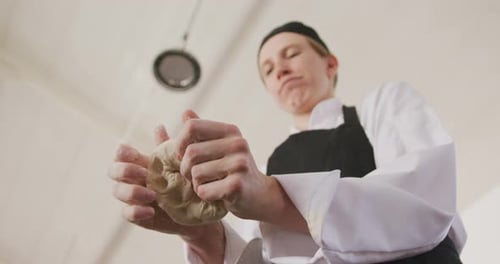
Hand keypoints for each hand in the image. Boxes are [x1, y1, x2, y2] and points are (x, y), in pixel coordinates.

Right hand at [108, 126, 221, 238]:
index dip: (122, 152)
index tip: (134, 153)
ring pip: (117, 191)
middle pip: (113, 170)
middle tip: (144, 173)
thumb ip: (179, 141)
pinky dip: (136, 211)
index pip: (121, 153)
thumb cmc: (189, 179)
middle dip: (124, 170)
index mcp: (142, 162)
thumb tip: (180, 116)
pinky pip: (127, 213)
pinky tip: (150, 211)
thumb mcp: (185, 160)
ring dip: (131, 192)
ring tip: (152, 195)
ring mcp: (134, 197)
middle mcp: (134, 178)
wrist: (199, 208)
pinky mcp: (138, 215)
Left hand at [176, 110, 290, 223]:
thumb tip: (185, 112)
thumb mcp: (220, 146)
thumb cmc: (233, 170)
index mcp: (230, 131)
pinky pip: (203, 190)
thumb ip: (202, 132)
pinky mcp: (237, 185)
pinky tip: (217, 195)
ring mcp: (239, 164)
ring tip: (210, 185)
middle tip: (195, 176)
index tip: (182, 155)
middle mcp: (237, 144)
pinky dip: (204, 196)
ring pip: (195, 173)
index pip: (192, 127)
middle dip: (186, 169)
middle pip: (191, 152)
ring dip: (196, 184)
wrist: (259, 195)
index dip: (179, 142)